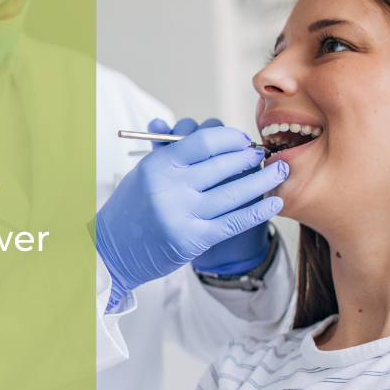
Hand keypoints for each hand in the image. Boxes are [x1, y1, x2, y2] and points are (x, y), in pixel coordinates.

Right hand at [96, 121, 287, 306]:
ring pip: (233, 193)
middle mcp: (170, 188)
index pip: (203, 142)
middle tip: (264, 156)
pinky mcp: (193, 240)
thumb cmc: (132, 209)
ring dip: (262, 182)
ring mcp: (182, 215)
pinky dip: (257, 211)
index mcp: (157, 165)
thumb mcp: (145, 174)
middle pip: (222, 165)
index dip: (230, 138)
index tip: (244, 140)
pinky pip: (233, 222)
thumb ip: (176, 156)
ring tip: (279, 173)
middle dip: (249, 158)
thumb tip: (218, 139)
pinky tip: (274, 203)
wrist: (111, 251)